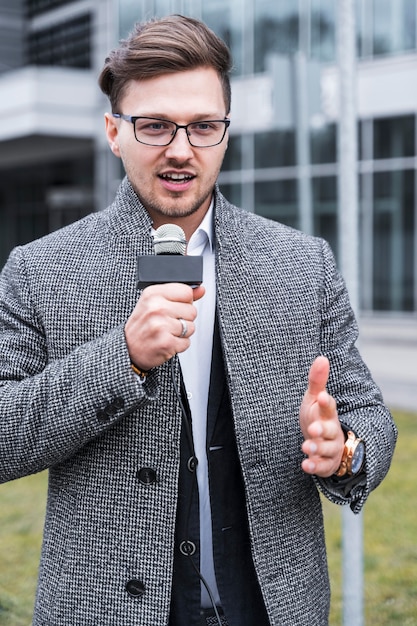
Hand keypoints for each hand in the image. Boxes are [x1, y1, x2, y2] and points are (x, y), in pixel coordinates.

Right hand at [125, 283, 204, 371]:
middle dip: (183, 319)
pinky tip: (165, 342)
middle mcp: (156, 308)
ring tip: (166, 333)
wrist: (128, 349)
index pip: (186, 292)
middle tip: (167, 323)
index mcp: (153, 293)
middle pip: (192, 310)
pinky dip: (178, 345)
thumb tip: (201, 289)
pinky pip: (186, 342)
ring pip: (191, 327)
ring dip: (181, 333)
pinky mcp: (166, 342)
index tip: (172, 308)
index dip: (183, 302)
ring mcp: (161, 325)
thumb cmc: (142, 326)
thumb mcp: (155, 303)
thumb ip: (179, 295)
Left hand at [299, 356, 344, 477]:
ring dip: (317, 448)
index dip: (326, 402)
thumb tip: (322, 357)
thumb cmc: (317, 417)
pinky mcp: (325, 463)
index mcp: (327, 414)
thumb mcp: (314, 399)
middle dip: (322, 430)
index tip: (323, 397)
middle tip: (313, 429)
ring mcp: (330, 448)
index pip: (329, 407)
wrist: (323, 443)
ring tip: (306, 447)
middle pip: (330, 431)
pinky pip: (322, 467)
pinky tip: (305, 464)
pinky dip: (314, 466)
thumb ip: (317, 381)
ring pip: (327, 449)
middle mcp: (331, 431)